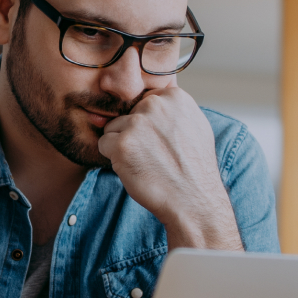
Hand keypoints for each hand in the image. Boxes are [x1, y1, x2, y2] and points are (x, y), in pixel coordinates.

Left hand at [97, 87, 243, 249]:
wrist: (193, 200)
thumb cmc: (193, 168)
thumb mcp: (194, 126)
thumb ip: (171, 109)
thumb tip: (142, 100)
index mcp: (175, 97)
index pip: (144, 102)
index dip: (148, 126)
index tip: (162, 142)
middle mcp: (156, 105)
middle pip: (127, 114)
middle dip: (134, 134)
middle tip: (156, 155)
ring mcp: (138, 123)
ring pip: (113, 128)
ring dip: (123, 146)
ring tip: (148, 163)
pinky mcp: (122, 144)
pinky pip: (104, 144)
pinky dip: (114, 159)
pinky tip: (136, 169)